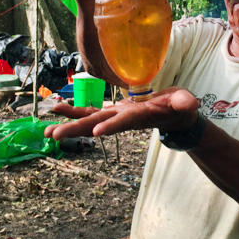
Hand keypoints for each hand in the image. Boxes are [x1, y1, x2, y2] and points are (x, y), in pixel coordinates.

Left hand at [45, 87, 199, 140]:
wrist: (172, 114)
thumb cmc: (178, 107)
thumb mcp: (183, 102)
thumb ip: (185, 103)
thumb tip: (192, 104)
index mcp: (139, 116)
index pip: (124, 122)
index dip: (111, 126)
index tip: (96, 132)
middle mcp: (122, 119)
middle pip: (96, 124)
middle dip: (75, 129)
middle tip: (53, 136)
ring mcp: (114, 117)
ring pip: (88, 120)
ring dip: (67, 124)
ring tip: (47, 131)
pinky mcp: (111, 112)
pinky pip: (88, 111)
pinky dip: (72, 111)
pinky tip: (56, 109)